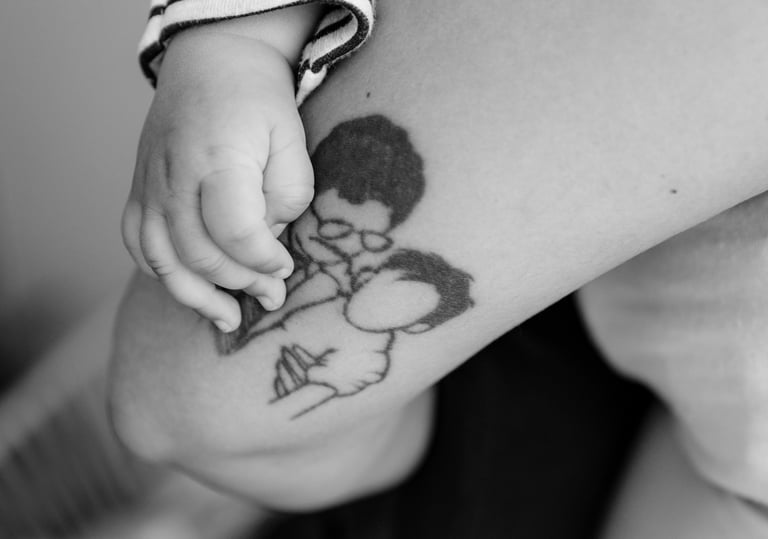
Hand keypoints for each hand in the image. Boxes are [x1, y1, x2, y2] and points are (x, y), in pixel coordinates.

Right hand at [122, 30, 313, 331]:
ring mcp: (150, 184)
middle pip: (198, 253)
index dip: (264, 261)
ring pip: (161, 259)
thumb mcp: (292, 140)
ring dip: (196, 297)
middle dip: (240, 285)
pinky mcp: (139, 189)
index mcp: (217, 158)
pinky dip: (162, 274)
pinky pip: (139, 244)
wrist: (211, 62)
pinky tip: (191, 288)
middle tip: (271, 295)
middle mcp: (174, 175)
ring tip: (228, 318)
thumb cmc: (258, 101)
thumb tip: (267, 244)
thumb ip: (287, 195)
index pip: (236, 233)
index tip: (286, 268)